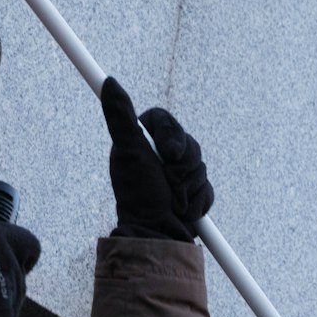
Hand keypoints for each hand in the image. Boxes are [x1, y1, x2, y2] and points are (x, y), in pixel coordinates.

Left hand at [100, 77, 214, 242]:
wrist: (158, 234)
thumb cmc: (139, 194)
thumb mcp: (129, 151)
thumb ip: (120, 116)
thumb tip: (109, 82)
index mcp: (142, 140)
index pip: (166, 121)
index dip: (173, 136)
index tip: (169, 154)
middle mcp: (159, 154)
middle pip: (189, 144)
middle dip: (182, 168)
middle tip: (169, 183)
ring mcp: (177, 173)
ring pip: (201, 166)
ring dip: (189, 186)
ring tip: (173, 200)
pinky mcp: (192, 191)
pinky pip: (207, 188)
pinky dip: (197, 201)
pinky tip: (183, 210)